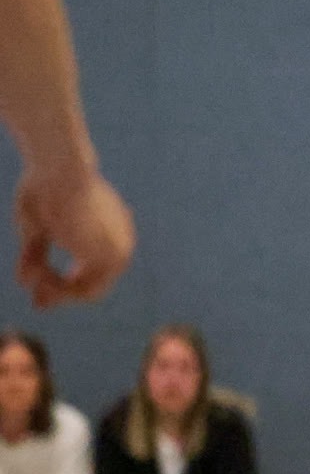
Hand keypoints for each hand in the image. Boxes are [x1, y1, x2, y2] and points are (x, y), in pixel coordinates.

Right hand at [15, 165, 133, 306]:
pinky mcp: (106, 258)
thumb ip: (36, 256)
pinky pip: (79, 288)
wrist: (58, 169)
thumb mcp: (36, 228)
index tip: (40, 293)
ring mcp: (117, 253)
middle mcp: (121, 244)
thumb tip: (24, 281)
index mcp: (112, 232)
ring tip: (31, 274)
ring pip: (86, 290)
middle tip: (36, 304)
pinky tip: (38, 272)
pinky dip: (55, 286)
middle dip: (62, 295)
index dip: (67, 283)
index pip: (95, 269)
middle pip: (94, 285)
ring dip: (55, 289)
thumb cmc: (44, 189)